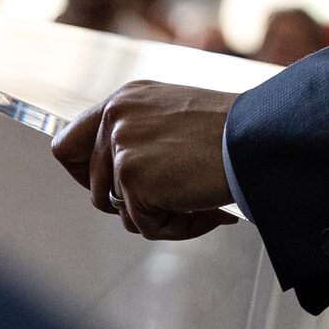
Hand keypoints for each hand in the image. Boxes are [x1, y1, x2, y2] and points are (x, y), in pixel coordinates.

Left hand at [51, 79, 238, 242]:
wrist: (261, 136)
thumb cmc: (236, 133)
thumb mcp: (178, 121)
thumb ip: (143, 139)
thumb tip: (122, 185)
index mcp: (125, 100)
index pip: (68, 144)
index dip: (83, 176)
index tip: (116, 190)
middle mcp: (115, 117)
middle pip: (93, 188)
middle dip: (129, 205)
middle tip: (168, 205)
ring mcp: (120, 145)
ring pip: (121, 210)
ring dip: (160, 216)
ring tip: (200, 203)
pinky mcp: (131, 174)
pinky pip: (144, 226)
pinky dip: (178, 228)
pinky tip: (208, 210)